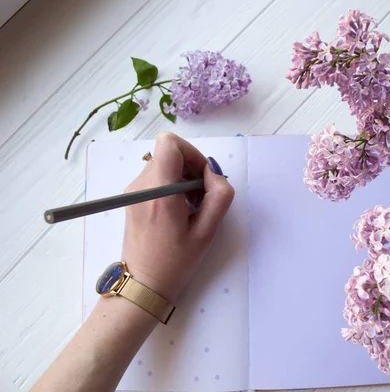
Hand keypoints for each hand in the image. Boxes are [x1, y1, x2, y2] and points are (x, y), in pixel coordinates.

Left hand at [121, 132, 233, 301]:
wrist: (142, 284)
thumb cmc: (176, 261)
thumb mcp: (207, 232)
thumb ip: (219, 196)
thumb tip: (214, 173)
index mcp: (159, 191)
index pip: (170, 143)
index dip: (192, 153)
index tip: (204, 177)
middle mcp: (141, 185)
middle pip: (169, 154)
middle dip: (191, 169)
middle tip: (202, 198)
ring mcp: (133, 191)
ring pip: (163, 165)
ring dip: (182, 179)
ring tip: (191, 208)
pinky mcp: (132, 198)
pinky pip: (156, 178)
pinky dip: (172, 186)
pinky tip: (179, 211)